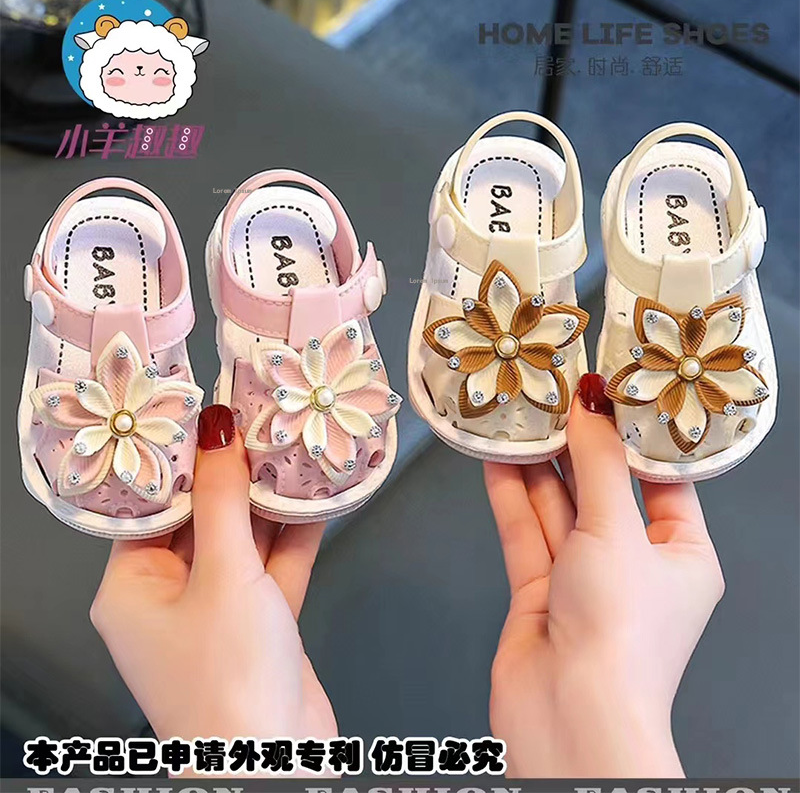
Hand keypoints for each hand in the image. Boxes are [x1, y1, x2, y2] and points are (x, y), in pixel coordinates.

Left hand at [91, 405, 335, 747]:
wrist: (277, 762)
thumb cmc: (229, 676)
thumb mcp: (222, 574)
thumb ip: (222, 499)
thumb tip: (215, 429)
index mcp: (133, 589)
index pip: (152, 507)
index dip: (180, 461)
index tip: (207, 415)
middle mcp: (170, 598)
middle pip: (202, 521)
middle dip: (233, 478)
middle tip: (259, 423)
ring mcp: (219, 611)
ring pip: (244, 542)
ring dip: (270, 504)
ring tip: (292, 448)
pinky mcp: (261, 622)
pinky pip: (275, 567)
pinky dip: (295, 536)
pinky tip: (317, 497)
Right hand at [485, 374, 724, 777]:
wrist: (569, 716)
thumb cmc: (620, 633)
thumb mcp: (619, 530)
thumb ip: (598, 465)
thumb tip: (589, 408)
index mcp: (682, 555)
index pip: (662, 481)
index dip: (636, 436)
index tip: (613, 392)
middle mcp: (633, 565)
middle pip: (604, 490)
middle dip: (578, 446)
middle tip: (555, 396)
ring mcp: (583, 579)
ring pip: (559, 509)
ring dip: (538, 466)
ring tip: (520, 416)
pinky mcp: (540, 590)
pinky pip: (527, 531)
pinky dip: (512, 495)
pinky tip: (498, 458)